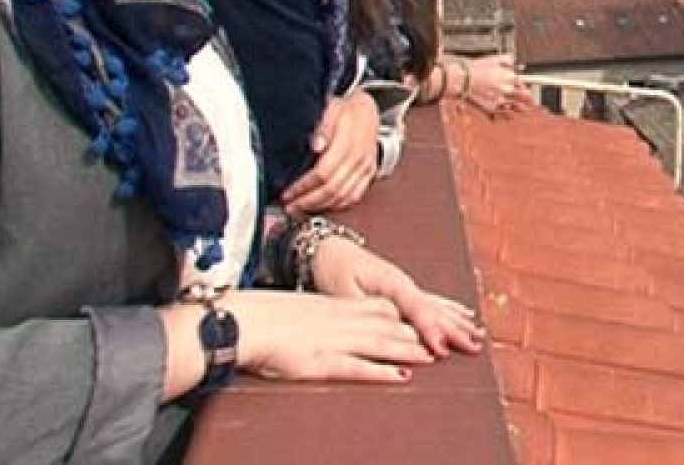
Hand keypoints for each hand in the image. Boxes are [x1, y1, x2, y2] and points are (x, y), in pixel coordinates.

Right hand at [224, 289, 433, 381]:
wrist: (239, 321)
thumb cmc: (261, 317)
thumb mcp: (299, 309)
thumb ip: (319, 316)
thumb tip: (328, 322)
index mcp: (334, 306)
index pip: (380, 307)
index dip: (407, 314)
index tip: (428, 319)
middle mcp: (339, 320)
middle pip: (388, 324)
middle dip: (418, 332)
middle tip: (444, 339)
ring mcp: (332, 340)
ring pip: (380, 342)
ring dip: (409, 349)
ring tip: (434, 356)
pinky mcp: (320, 361)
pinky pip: (357, 367)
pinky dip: (382, 371)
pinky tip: (401, 376)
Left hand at [283, 90, 378, 213]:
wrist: (369, 110)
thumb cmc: (347, 109)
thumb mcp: (332, 108)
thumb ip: (324, 125)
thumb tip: (316, 145)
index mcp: (349, 143)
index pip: (323, 173)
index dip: (303, 186)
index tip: (287, 193)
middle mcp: (359, 159)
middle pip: (332, 189)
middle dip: (308, 201)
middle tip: (289, 207)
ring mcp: (366, 168)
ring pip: (343, 197)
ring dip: (320, 207)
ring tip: (300, 210)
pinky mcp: (369, 174)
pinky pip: (355, 197)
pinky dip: (337, 206)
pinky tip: (322, 207)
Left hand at [312, 235, 484, 357]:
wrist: (328, 248)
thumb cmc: (333, 268)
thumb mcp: (343, 291)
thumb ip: (366, 309)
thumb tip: (387, 324)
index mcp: (392, 283)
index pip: (417, 310)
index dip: (430, 331)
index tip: (442, 350)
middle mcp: (405, 284)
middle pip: (435, 310)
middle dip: (456, 330)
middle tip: (475, 348)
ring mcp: (406, 286)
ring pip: (439, 306)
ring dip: (459, 322)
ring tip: (479, 336)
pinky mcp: (404, 290)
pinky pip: (433, 302)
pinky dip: (451, 310)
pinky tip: (465, 315)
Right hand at [460, 54, 527, 115]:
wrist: (462, 80)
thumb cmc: (476, 69)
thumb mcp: (493, 59)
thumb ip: (506, 60)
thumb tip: (513, 61)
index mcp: (510, 77)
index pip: (524, 85)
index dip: (525, 87)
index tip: (526, 90)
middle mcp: (508, 90)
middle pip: (525, 98)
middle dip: (529, 100)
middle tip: (532, 102)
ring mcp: (500, 101)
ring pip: (517, 108)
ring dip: (522, 109)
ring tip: (525, 110)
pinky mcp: (492, 109)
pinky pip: (506, 115)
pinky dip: (509, 115)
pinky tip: (510, 114)